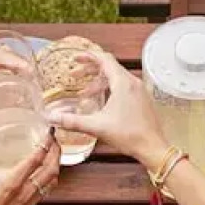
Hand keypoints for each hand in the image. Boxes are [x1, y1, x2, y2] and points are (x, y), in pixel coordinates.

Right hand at [0, 133, 60, 204]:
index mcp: (12, 182)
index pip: (37, 158)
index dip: (46, 142)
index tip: (49, 132)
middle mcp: (24, 193)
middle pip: (51, 170)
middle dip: (56, 153)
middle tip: (54, 141)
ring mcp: (28, 204)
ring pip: (51, 183)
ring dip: (54, 167)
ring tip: (52, 156)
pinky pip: (44, 193)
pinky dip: (47, 181)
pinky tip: (40, 176)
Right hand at [43, 52, 168, 169]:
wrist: (153, 147)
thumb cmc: (130, 135)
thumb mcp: (96, 126)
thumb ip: (71, 121)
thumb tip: (51, 118)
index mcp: (122, 83)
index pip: (104, 59)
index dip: (88, 56)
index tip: (76, 58)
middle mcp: (133, 83)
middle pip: (109, 67)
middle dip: (90, 69)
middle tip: (75, 74)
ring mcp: (139, 91)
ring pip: (116, 77)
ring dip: (99, 81)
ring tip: (85, 92)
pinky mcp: (142, 99)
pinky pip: (124, 86)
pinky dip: (110, 89)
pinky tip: (102, 103)